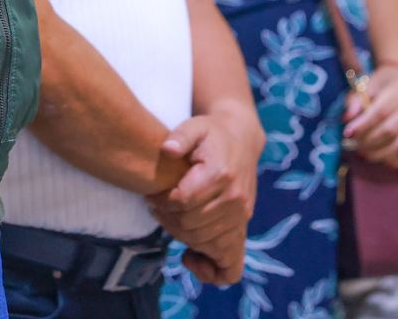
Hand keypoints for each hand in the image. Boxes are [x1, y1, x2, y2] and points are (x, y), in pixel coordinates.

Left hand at [148, 110, 260, 284]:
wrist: (241, 138)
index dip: (162, 202)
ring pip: (203, 242)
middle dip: (167, 219)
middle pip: (191, 225)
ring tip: (170, 218)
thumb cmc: (211, 133)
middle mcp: (234, 199)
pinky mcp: (243, 226)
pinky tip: (191, 256)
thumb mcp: (194, 126)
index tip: (154, 196)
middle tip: (157, 208)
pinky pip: (231, 265)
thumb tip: (166, 149)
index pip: (183, 202)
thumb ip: (179, 136)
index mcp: (220, 174)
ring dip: (180, 235)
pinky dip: (210, 271)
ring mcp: (241, 216)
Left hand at [343, 67, 397, 167]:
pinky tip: (382, 158)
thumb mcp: (369, 84)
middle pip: (391, 130)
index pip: (381, 112)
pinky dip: (396, 160)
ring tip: (365, 152)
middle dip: (369, 141)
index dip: (363, 125)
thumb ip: (357, 101)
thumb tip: (347, 119)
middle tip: (355, 144)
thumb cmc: (384, 84)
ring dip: (380, 153)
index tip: (348, 133)